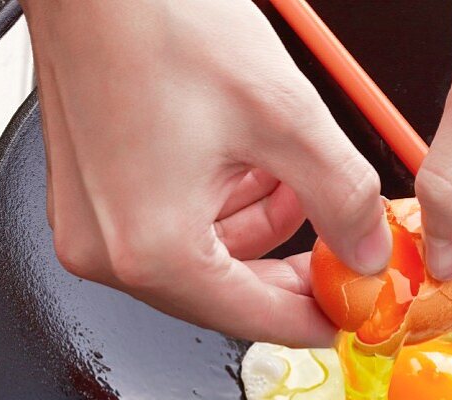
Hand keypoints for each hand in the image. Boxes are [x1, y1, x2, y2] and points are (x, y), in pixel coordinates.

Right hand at [20, 0, 391, 346]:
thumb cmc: (158, 24)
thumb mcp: (282, 114)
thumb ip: (340, 196)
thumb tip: (365, 249)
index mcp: (152, 248)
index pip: (251, 318)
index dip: (314, 318)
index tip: (349, 311)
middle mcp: (109, 253)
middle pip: (220, 296)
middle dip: (286, 272)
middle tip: (338, 250)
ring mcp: (90, 229)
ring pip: (196, 263)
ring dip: (256, 233)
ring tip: (297, 184)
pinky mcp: (86, 200)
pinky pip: (164, 232)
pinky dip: (214, 212)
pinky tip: (249, 170)